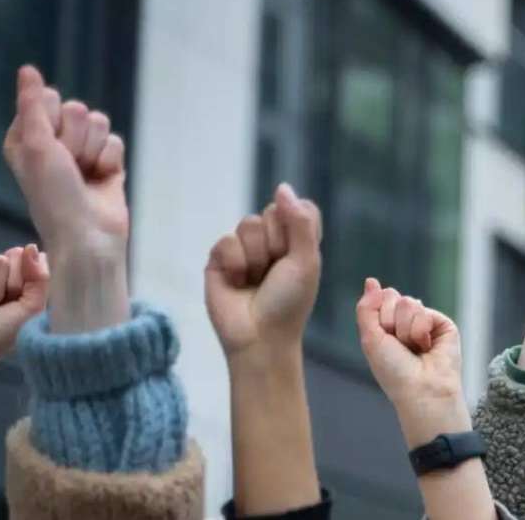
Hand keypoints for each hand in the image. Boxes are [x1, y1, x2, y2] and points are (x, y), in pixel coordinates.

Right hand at [0, 245, 47, 361]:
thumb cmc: (3, 333)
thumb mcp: (31, 310)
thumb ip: (39, 278)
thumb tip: (31, 247)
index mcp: (25, 282)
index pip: (35, 257)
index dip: (31, 277)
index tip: (22, 299)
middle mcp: (4, 274)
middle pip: (17, 255)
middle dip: (13, 283)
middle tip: (4, 305)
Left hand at [3, 65, 126, 253]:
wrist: (88, 234)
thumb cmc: (53, 195)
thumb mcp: (35, 145)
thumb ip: (32, 104)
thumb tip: (28, 68)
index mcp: (27, 136)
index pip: (48, 98)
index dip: (52, 120)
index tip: (48, 148)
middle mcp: (53, 142)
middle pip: (77, 109)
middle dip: (76, 138)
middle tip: (69, 166)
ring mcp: (82, 152)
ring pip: (99, 122)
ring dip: (93, 150)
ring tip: (85, 174)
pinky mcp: (107, 162)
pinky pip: (114, 141)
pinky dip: (110, 160)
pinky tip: (102, 179)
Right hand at [205, 184, 321, 359]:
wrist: (260, 337)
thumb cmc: (289, 303)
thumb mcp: (305, 261)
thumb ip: (299, 222)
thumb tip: (282, 187)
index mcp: (298, 240)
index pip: (299, 207)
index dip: (296, 225)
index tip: (297, 252)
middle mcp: (272, 241)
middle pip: (272, 212)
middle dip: (276, 243)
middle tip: (276, 272)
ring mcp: (245, 249)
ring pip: (248, 224)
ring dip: (256, 256)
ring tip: (256, 280)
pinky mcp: (220, 259)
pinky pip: (225, 242)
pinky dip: (235, 264)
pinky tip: (238, 283)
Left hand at [356, 278, 467, 445]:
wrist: (420, 389)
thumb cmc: (394, 371)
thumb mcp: (371, 339)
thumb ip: (367, 308)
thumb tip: (371, 281)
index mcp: (387, 325)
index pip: (380, 297)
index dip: (378, 313)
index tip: (383, 336)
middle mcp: (406, 321)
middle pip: (393, 295)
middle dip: (390, 321)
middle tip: (398, 345)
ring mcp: (425, 321)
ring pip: (409, 302)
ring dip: (405, 330)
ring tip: (414, 349)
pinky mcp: (443, 324)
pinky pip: (425, 312)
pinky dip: (420, 331)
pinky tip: (426, 347)